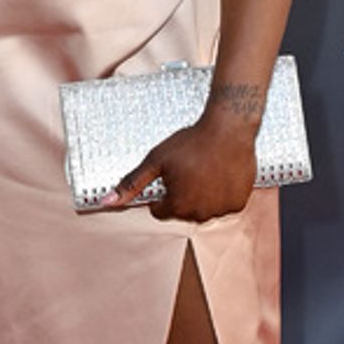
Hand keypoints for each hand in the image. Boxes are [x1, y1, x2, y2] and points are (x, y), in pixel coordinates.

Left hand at [106, 114, 256, 223]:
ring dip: (202, 195)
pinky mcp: (238, 204)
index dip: (163, 192)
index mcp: (178, 206)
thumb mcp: (155, 161)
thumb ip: (131, 184)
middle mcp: (200, 214)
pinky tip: (219, 175)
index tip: (170, 175)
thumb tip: (105, 203)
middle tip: (188, 170)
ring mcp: (221, 210)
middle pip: (183, 211)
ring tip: (205, 170)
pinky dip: (221, 194)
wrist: (228, 129)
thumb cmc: (190, 143)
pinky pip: (224, 204)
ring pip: (204, 209)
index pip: (161, 211)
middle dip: (182, 195)